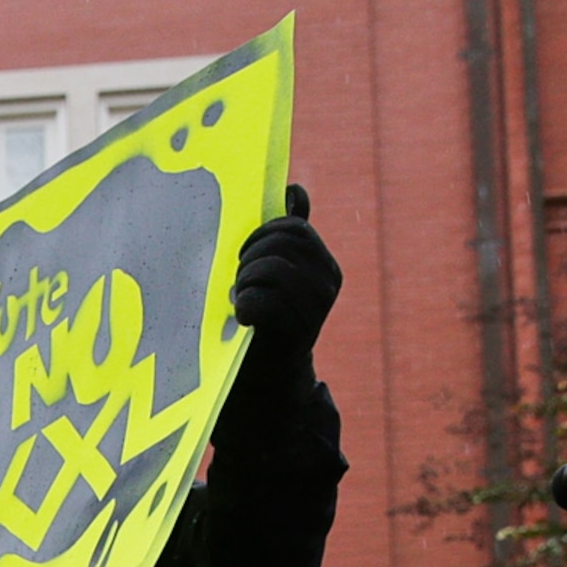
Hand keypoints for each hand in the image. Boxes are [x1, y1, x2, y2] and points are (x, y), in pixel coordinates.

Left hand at [230, 183, 339, 365]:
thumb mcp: (276, 272)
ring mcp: (316, 308)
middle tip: (239, 280)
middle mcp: (328, 283)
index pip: (293, 227)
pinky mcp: (297, 333)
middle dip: (250, 257)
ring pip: (272, 269)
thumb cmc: (263, 317)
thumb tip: (296, 189)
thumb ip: (287, 235)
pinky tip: (242, 318)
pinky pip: (263, 301)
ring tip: (240, 298)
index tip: (244, 257)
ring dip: (245, 282)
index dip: (260, 235)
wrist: (266, 377)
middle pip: (281, 243)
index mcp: (323, 264)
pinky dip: (244, 306)